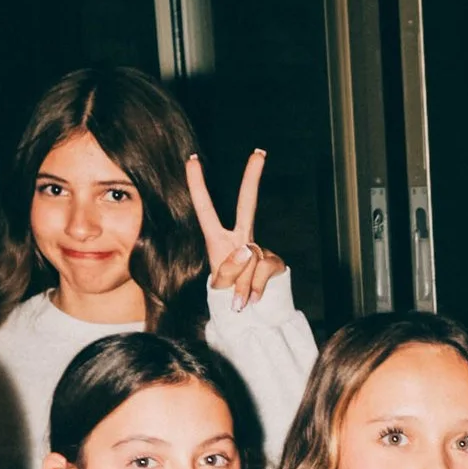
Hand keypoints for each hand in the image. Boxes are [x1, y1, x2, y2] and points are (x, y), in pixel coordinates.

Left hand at [187, 147, 282, 307]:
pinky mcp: (276, 261)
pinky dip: (255, 288)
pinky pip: (263, 271)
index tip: (192, 159)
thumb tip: (248, 252)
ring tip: (239, 301)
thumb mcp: (221, 285)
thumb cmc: (228, 295)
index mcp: (218, 240)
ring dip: (242, 284)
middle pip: (247, 204)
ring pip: (250, 258)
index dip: (197, 185)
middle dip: (252, 179)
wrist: (250, 315)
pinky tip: (253, 299)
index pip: (205, 209)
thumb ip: (231, 271)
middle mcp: (240, 238)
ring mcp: (260, 249)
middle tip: (259, 153)